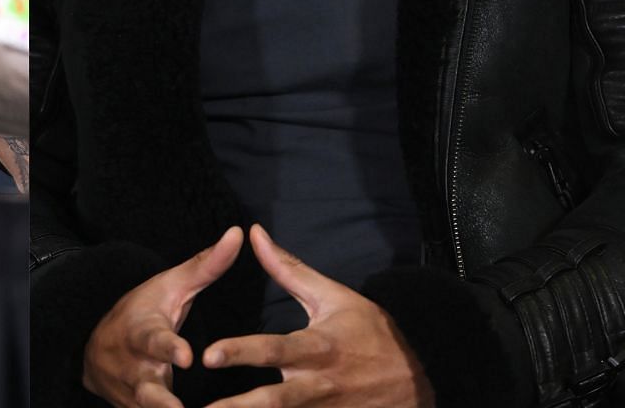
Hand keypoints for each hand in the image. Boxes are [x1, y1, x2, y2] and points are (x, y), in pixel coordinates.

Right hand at [83, 226, 244, 407]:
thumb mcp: (170, 286)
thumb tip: (238, 232)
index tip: (187, 358)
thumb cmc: (143, 311)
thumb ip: (205, 265)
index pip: (155, 341)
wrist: (93, 346)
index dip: (169, 349)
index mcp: (142, 332)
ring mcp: (132, 395)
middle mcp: (134, 368)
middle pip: (147, 389)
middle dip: (161, 403)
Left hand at [203, 225, 433, 407]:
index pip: (274, 350)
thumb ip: (289, 269)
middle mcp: (316, 384)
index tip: (209, 354)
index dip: (241, 352)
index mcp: (318, 348)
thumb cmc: (372, 331)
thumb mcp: (333, 296)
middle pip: (272, 401)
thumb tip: (255, 234)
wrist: (416, 376)